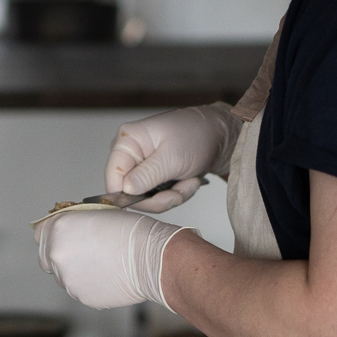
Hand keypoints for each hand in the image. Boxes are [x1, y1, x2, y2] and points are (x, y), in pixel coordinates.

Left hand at [35, 209, 193, 309]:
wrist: (151, 257)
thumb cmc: (131, 231)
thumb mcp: (97, 212)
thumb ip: (75, 221)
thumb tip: (70, 227)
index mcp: (59, 228)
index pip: (40, 232)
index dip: (52, 232)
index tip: (63, 235)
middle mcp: (57, 254)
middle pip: (45, 255)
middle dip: (60, 252)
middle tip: (81, 250)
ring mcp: (68, 278)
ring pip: (62, 275)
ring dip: (74, 269)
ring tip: (100, 262)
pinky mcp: (81, 296)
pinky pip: (78, 288)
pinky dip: (88, 283)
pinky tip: (107, 274)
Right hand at [106, 103, 240, 212]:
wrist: (222, 136)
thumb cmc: (198, 135)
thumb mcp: (173, 157)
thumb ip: (146, 175)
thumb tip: (124, 190)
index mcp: (128, 140)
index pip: (113, 177)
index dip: (127, 195)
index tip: (150, 201)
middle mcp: (132, 153)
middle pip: (130, 192)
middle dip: (159, 197)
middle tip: (180, 191)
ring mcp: (144, 166)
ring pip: (147, 198)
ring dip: (172, 196)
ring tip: (190, 181)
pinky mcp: (156, 176)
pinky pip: (159, 197)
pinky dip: (177, 194)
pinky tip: (190, 181)